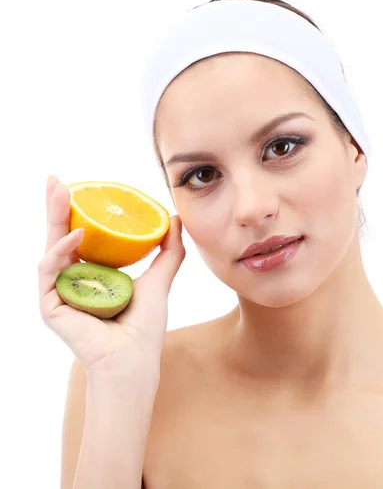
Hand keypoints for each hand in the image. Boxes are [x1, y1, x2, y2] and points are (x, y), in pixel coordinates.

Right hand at [38, 175, 185, 376]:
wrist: (135, 359)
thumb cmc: (144, 325)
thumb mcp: (159, 279)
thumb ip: (168, 250)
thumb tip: (175, 217)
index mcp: (91, 274)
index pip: (79, 235)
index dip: (75, 211)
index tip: (78, 187)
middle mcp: (71, 280)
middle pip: (60, 235)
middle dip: (56, 206)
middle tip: (56, 179)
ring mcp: (59, 292)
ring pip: (50, 246)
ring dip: (53, 217)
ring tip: (62, 191)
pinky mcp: (50, 305)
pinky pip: (51, 271)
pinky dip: (63, 250)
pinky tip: (78, 233)